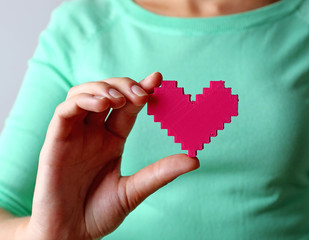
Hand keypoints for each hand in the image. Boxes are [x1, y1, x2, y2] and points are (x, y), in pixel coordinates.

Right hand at [23, 72, 198, 239]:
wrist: (70, 235)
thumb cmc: (98, 214)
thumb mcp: (134, 191)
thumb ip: (161, 173)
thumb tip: (195, 159)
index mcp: (112, 140)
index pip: (128, 107)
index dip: (141, 90)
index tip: (158, 79)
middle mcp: (93, 133)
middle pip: (107, 93)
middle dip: (125, 86)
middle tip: (143, 94)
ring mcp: (74, 135)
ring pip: (84, 94)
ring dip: (104, 88)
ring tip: (120, 99)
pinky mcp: (55, 141)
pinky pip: (65, 110)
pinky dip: (83, 100)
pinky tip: (102, 103)